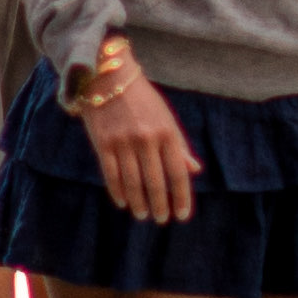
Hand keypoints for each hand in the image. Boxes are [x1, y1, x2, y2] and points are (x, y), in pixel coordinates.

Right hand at [79, 69, 199, 223]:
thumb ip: (180, 146)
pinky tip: (123, 203)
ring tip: (143, 215)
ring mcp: (124, 141)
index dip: (182, 197)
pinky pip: (111, 174)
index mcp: (167, 132)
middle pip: (156, 181)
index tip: (182, 215)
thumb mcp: (167, 118)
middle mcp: (147, 138)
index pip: (178, 172)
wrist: (109, 77)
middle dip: (161, 205)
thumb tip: (194, 171)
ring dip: (140, 202)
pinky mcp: (103, 143)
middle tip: (162, 220)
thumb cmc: (143, 100)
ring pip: (133, 182)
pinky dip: (118, 192)